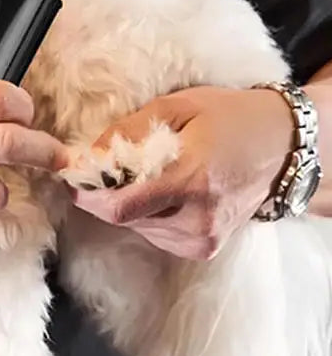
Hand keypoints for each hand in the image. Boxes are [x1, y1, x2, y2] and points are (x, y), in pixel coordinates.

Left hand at [69, 86, 293, 259]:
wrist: (282, 146)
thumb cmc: (227, 117)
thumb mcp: (176, 107)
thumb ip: (128, 131)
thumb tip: (88, 155)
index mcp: (191, 179)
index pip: (121, 207)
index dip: (89, 196)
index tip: (73, 180)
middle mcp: (198, 218)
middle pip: (125, 218)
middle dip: (106, 195)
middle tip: (104, 170)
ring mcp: (203, 238)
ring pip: (138, 227)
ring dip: (128, 205)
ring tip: (148, 176)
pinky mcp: (205, 248)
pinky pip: (156, 235)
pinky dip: (149, 215)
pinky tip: (166, 193)